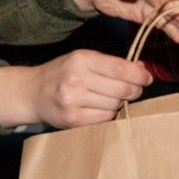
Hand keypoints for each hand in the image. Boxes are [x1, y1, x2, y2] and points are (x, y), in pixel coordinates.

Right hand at [0, 50, 149, 129]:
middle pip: (122, 89)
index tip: (146, 78)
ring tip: (111, 98)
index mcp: (81, 59)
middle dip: (134, 90)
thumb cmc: (63, 73)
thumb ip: (112, 63)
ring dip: (120, 103)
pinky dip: (109, 114)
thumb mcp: (84, 59)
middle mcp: (76, 79)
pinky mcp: (73, 119)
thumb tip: (142, 69)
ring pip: (115, 105)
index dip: (140, 75)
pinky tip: (102, 108)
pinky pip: (105, 118)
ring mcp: (73, 101)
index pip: (121, 69)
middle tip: (133, 90)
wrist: (32, 93)